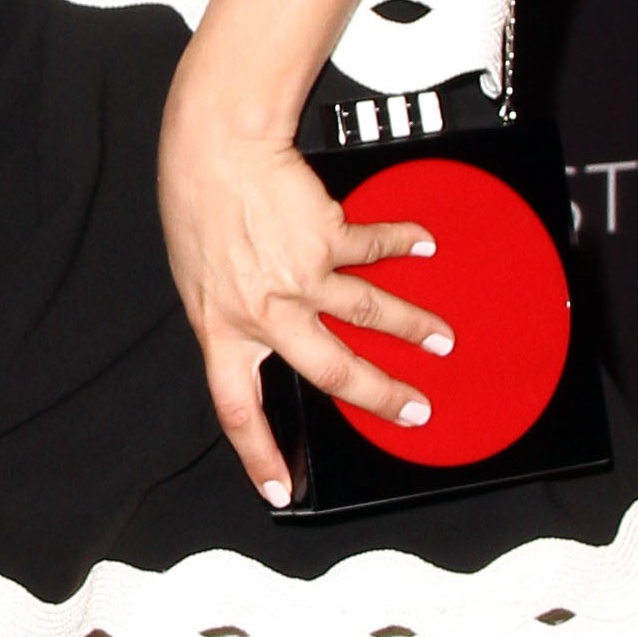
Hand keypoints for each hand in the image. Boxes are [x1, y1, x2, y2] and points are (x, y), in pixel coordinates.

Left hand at [156, 100, 450, 506]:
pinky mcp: (325, 236)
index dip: (258, 455)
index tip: (280, 489)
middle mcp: (265, 312)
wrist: (213, 147)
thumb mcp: (200, 279)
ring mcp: (299, 276)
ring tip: (441, 339)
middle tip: (415, 411)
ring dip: (412, 327)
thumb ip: (234, 315)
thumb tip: (265, 337)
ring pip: (369, 313)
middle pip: (333, 372)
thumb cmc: (197, 204)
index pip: (238, 410)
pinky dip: (403, 244)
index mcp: (223, 329)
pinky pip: (374, 248)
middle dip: (381, 398)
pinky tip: (421, 243)